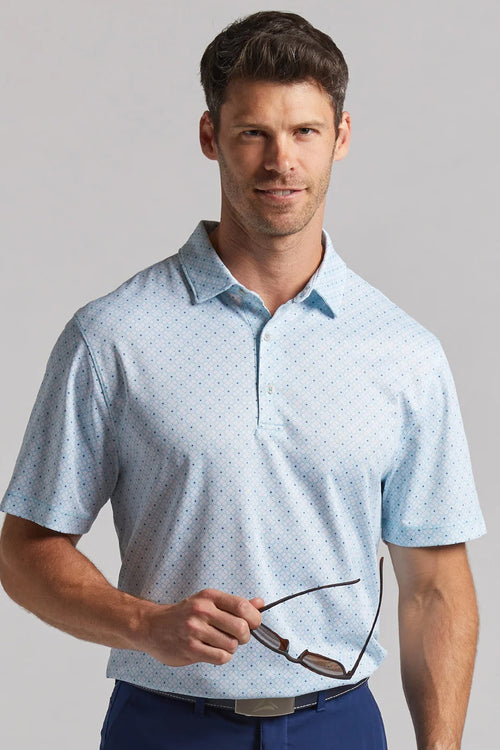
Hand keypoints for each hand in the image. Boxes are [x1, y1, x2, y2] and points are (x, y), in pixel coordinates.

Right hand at [140, 589, 263, 666]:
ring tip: (218, 643)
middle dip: (244, 636)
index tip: (253, 623)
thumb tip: (259, 603)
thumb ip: (234, 604)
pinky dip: (221, 657)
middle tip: (235, 636)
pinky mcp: (190, 649)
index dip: (254, 618)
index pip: (242, 606)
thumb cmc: (183, 615)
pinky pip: (220, 657)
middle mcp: (202, 611)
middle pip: (241, 627)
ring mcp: (195, 630)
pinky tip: (212, 651)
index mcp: (209, 597)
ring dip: (230, 648)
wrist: (152, 627)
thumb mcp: (207, 602)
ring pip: (232, 645)